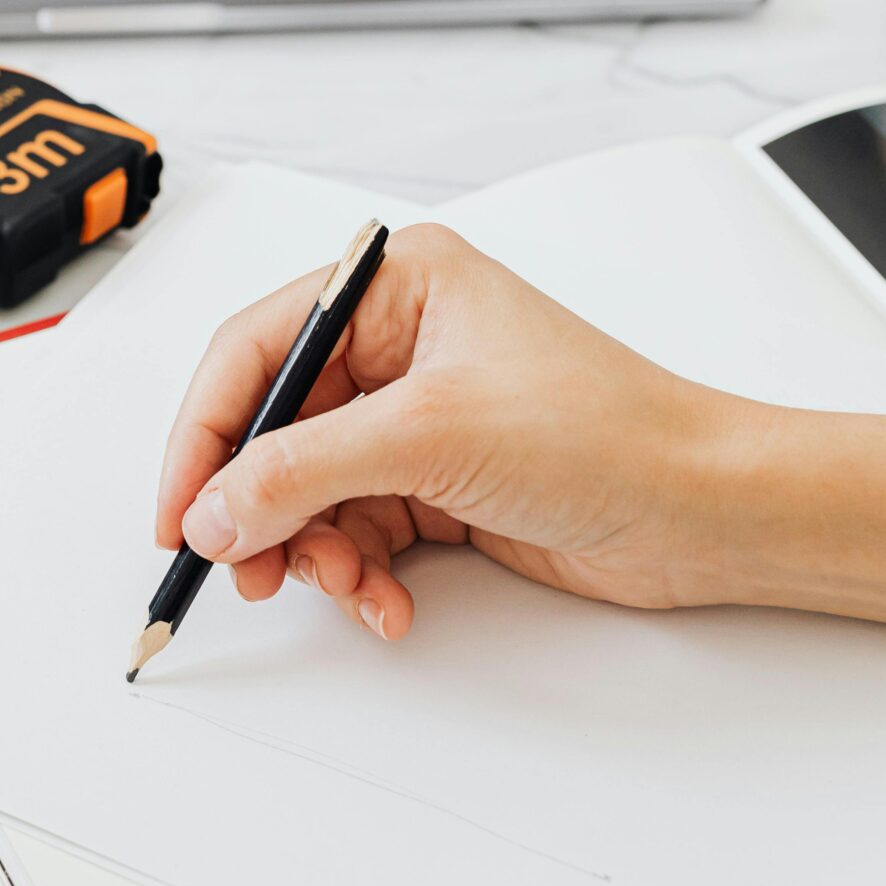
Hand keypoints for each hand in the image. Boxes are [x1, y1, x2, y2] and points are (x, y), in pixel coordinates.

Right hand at [155, 225, 885, 636]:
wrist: (706, 512)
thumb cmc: (609, 433)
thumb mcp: (430, 436)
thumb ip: (302, 470)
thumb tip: (214, 507)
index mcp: (394, 286)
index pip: (255, 349)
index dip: (205, 432)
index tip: (178, 509)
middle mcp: (399, 343)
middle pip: (273, 428)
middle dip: (257, 505)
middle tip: (243, 567)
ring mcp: (418, 416)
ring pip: (308, 490)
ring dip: (313, 549)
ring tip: (345, 585)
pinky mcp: (438, 482)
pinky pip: (355, 529)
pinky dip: (358, 572)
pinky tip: (389, 600)